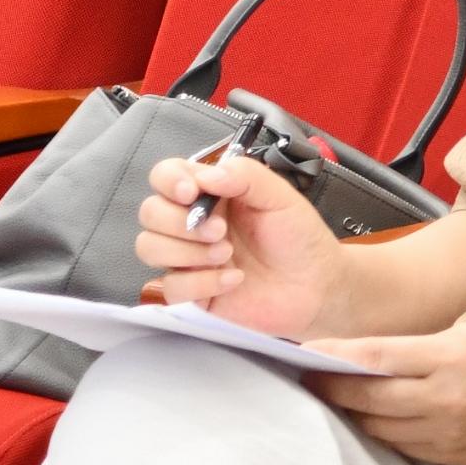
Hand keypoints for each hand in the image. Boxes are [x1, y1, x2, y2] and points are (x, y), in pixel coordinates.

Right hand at [143, 151, 343, 337]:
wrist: (316, 285)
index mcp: (212, 192)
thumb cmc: (299, 237)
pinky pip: (169, 287)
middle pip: (150, 212)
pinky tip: (233, 280)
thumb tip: (207, 175)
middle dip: (179, 222)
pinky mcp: (191, 290)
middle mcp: (193, 222)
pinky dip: (201, 283)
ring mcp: (188, 257)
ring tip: (226, 254)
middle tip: (220, 231)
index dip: (169, 181)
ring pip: (149, 247)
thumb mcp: (281, 196)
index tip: (191, 192)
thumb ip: (246, 175)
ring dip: (187, 252)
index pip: (166, 175)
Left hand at [312, 323, 465, 464]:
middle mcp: (445, 401)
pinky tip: (371, 417)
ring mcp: (448, 435)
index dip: (332, 356)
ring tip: (331, 397)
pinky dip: (381, 430)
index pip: (375, 358)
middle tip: (304, 376)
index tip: (302, 351)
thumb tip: (368, 356)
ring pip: (378, 427)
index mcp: (452, 358)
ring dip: (351, 412)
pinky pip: (401, 446)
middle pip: (367, 397)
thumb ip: (422, 347)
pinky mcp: (452, 458)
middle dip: (330, 387)